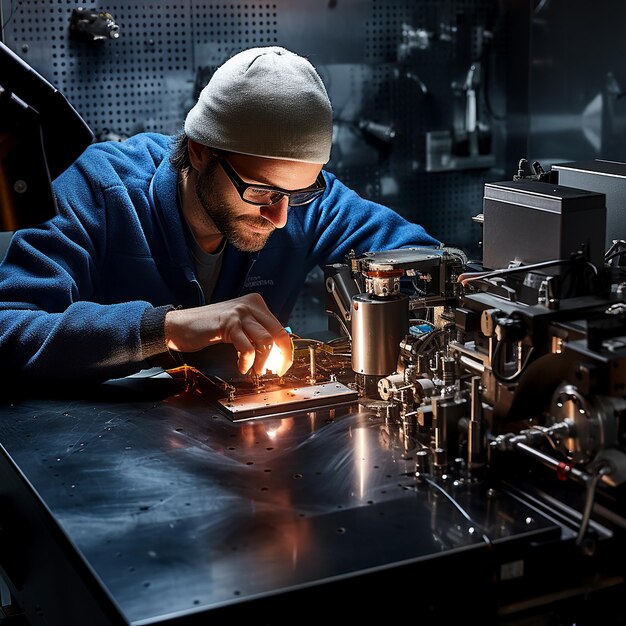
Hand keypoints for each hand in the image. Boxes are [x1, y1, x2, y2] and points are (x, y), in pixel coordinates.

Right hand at [164, 293, 292, 375]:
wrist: (181, 325)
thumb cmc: (209, 328)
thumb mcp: (238, 326)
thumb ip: (256, 333)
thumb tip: (277, 353)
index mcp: (256, 304)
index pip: (280, 328)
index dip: (285, 350)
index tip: (283, 365)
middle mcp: (250, 305)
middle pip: (278, 333)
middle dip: (281, 357)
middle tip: (276, 371)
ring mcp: (239, 313)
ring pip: (266, 341)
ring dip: (263, 361)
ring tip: (256, 370)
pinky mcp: (228, 324)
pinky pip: (247, 347)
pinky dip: (247, 361)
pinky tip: (242, 367)